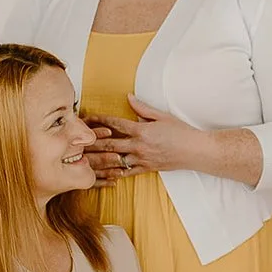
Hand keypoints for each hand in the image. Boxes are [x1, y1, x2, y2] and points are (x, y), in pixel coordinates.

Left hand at [87, 98, 204, 180]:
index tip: (86, 117)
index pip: (114, 123)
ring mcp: (142, 159)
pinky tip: (103, 173)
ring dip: (98, 159)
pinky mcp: (146, 169)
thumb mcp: (162, 116)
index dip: (99, 119)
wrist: (195, 151)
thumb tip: (128, 97)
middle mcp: (138, 146)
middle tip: (76, 140)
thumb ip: (143, 108)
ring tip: (83, 159)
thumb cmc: (181, 132)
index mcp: (141, 130)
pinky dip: (114, 173)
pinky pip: (126, 172)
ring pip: (114, 160)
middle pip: (109, 143)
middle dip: (91, 141)